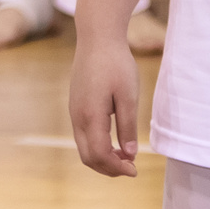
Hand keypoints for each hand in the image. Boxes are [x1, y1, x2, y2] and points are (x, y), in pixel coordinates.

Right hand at [67, 33, 141, 176]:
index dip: (117, 168)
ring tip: (124, 157)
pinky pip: (83, 135)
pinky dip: (97, 146)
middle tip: (131, 168)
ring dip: (102, 158)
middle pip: (88, 157)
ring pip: (83, 147)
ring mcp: (74, 111)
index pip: (100, 154)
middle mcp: (77, 117)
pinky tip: (113, 141)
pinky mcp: (76, 106)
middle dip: (108, 168)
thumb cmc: (116, 64)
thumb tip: (129, 154)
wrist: (97, 38)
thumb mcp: (128, 95)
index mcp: (91, 115)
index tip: (135, 170)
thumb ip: (127, 126)